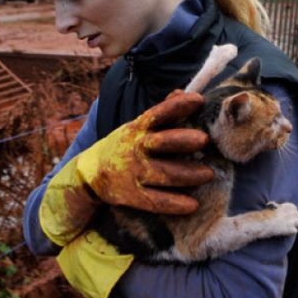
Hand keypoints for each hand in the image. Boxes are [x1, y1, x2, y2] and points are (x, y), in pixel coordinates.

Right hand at [77, 91, 212, 212]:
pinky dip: (174, 204)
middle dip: (182, 140)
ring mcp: (133, 172)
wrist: (89, 173)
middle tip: (204, 139)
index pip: (158, 113)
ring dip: (187, 174)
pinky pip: (155, 202)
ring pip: (163, 174)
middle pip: (161, 142)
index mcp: (138, 128)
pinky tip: (193, 205)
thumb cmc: (124, 146)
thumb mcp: (137, 126)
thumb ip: (161, 112)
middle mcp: (135, 148)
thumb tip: (182, 92)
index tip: (198, 100)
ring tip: (208, 174)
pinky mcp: (132, 195)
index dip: (177, 106)